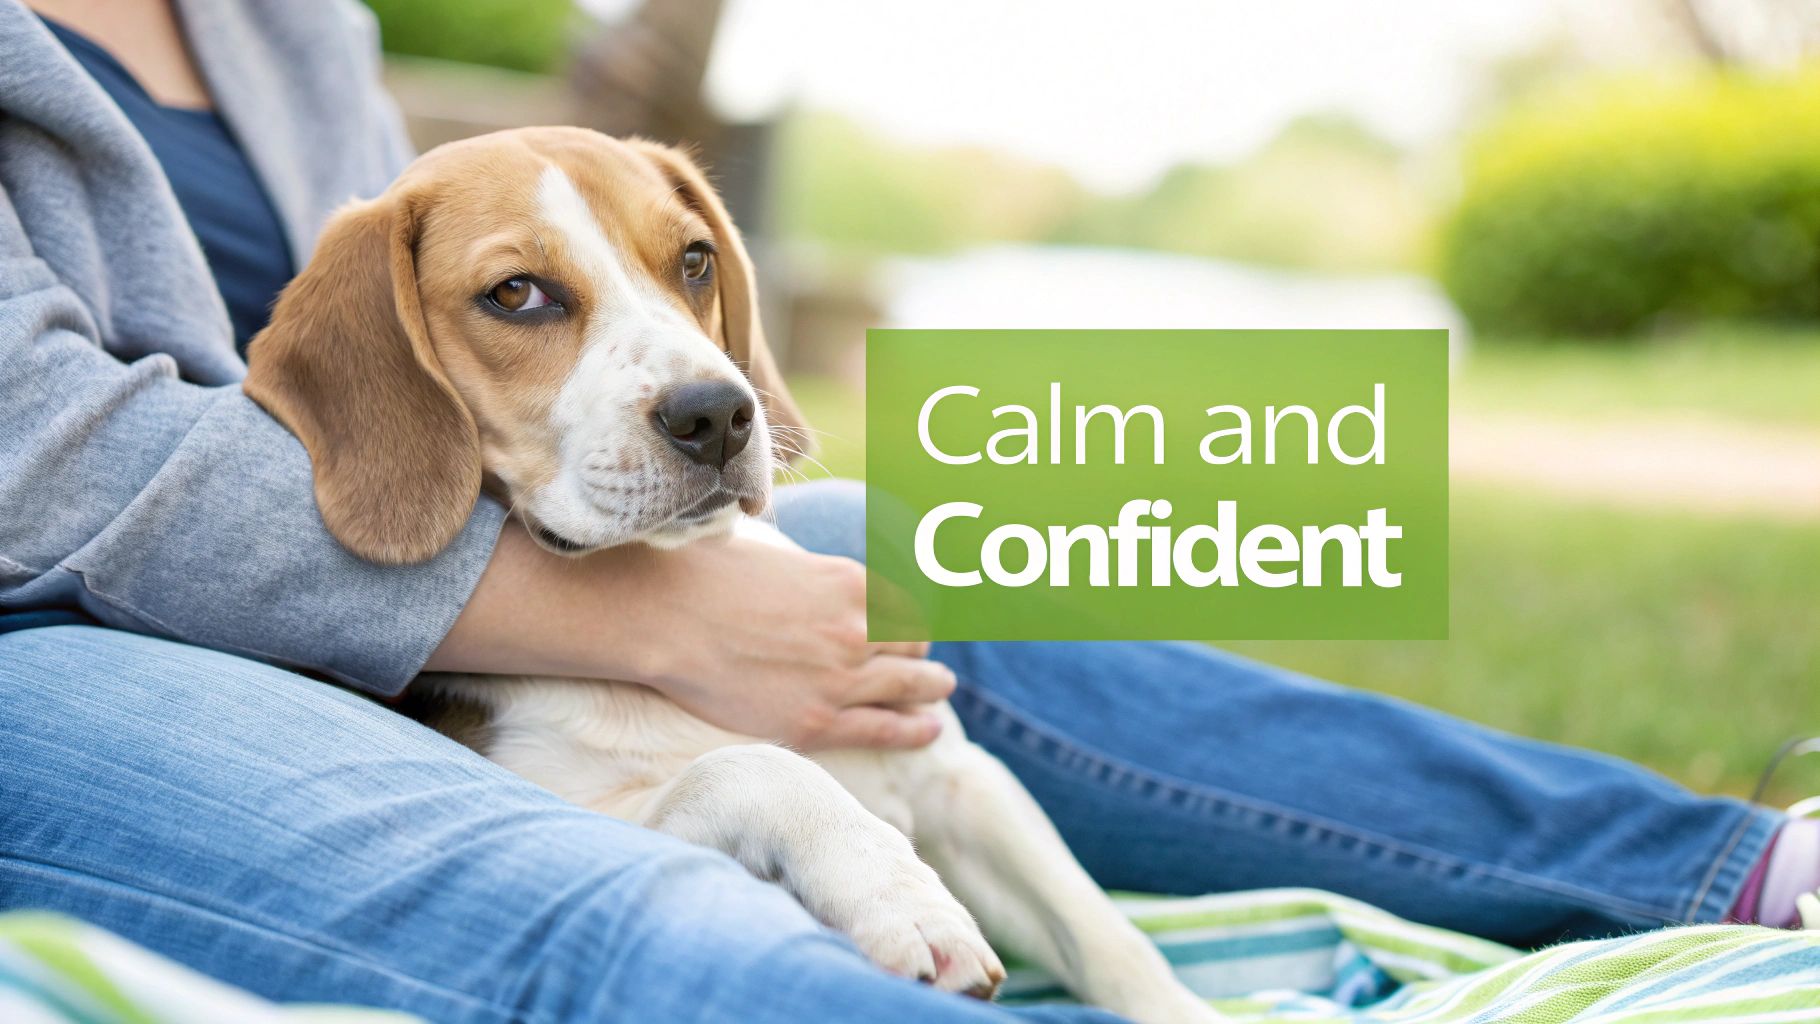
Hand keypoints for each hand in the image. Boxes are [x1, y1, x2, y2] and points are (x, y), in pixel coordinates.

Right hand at [427, 524, 954, 749]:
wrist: (664, 617)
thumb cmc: (704, 576)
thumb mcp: (774, 555)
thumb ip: (808, 574)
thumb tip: (809, 573)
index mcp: (848, 581)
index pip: (905, 604)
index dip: (912, 619)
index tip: (915, 628)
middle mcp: (855, 629)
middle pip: (914, 644)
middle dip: (924, 653)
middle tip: (931, 662)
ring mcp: (839, 679)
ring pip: (909, 686)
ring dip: (931, 688)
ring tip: (941, 692)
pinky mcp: (814, 722)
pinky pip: (881, 730)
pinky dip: (912, 731)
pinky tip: (929, 731)